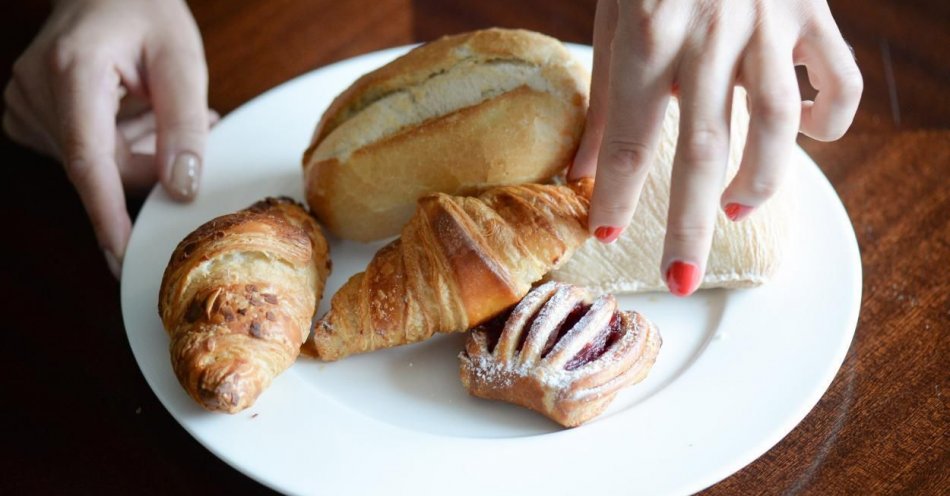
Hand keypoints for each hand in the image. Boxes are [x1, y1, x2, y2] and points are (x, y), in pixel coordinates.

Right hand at [2, 0, 213, 277]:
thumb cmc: (143, 11)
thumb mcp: (181, 59)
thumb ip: (183, 125)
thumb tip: (182, 189)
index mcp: (71, 72)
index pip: (89, 162)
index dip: (109, 216)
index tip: (124, 258)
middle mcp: (35, 92)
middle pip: (101, 170)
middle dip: (154, 164)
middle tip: (195, 124)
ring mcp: (24, 106)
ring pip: (95, 168)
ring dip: (140, 151)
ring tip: (159, 106)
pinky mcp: (28, 118)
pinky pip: (83, 157)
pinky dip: (118, 146)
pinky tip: (133, 111)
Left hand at [570, 0, 861, 295]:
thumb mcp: (614, 15)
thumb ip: (604, 96)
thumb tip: (577, 168)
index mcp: (651, 35)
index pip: (629, 134)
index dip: (613, 190)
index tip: (601, 235)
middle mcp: (711, 36)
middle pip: (701, 148)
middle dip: (686, 221)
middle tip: (678, 276)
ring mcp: (768, 25)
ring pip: (776, 124)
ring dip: (757, 181)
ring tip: (732, 211)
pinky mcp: (811, 14)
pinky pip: (836, 81)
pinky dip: (829, 120)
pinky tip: (808, 139)